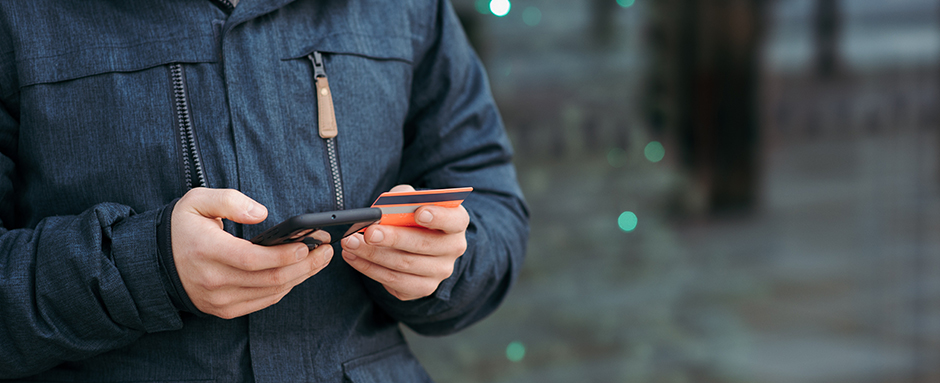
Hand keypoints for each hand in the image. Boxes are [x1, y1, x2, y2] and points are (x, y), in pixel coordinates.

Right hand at [171, 188, 332, 318]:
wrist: (155, 263)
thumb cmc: (182, 228)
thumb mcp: (197, 201)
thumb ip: (230, 200)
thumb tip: (262, 213)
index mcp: (206, 251)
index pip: (253, 259)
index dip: (284, 254)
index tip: (309, 243)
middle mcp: (213, 280)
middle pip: (269, 279)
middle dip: (305, 265)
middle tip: (326, 250)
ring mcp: (219, 299)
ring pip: (271, 292)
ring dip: (301, 277)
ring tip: (320, 259)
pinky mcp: (225, 310)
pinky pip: (264, 301)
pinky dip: (285, 288)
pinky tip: (299, 273)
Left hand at [341, 185, 468, 300]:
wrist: (415, 243)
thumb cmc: (412, 216)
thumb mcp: (410, 201)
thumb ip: (402, 197)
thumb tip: (386, 205)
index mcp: (457, 222)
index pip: (454, 220)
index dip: (438, 216)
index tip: (419, 212)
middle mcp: (453, 249)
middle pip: (424, 245)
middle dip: (393, 238)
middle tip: (369, 233)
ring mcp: (439, 271)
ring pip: (404, 265)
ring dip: (373, 255)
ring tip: (350, 243)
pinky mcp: (422, 288)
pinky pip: (394, 281)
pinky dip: (370, 269)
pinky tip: (353, 257)